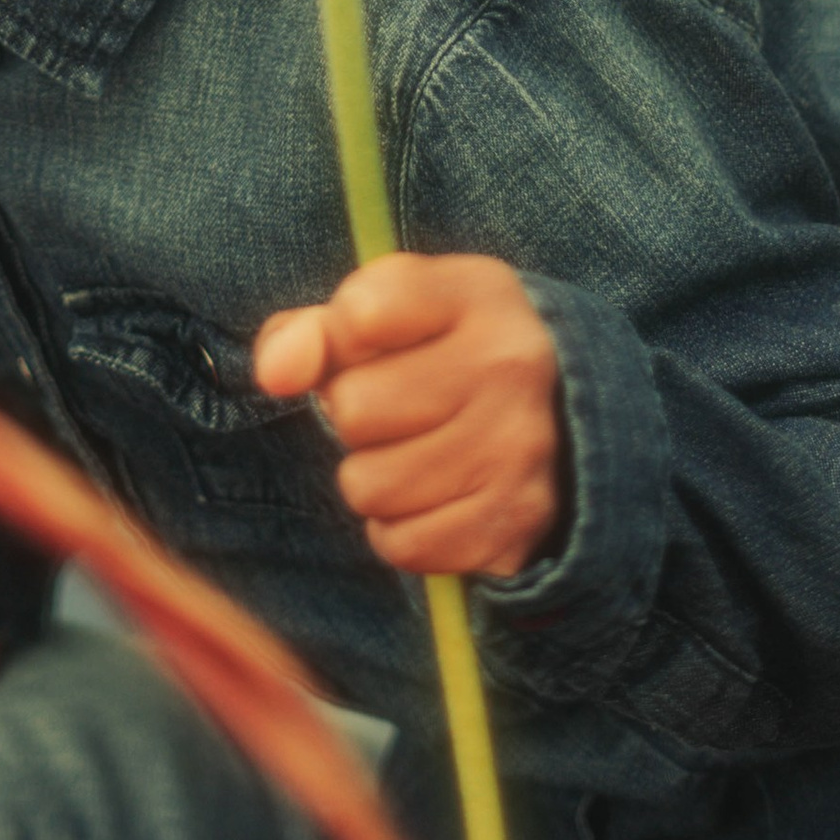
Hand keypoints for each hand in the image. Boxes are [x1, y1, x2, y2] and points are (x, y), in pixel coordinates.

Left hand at [254, 251, 562, 583]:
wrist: (565, 420)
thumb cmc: (447, 355)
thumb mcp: (392, 315)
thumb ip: (314, 330)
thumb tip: (274, 374)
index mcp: (478, 294)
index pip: (361, 313)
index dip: (343, 337)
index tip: (372, 343)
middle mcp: (509, 366)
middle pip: (354, 408)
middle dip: (355, 416)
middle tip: (397, 409)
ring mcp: (519, 449)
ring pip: (369, 486)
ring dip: (373, 479)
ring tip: (413, 454)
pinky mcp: (515, 523)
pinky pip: (402, 545)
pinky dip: (401, 530)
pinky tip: (433, 498)